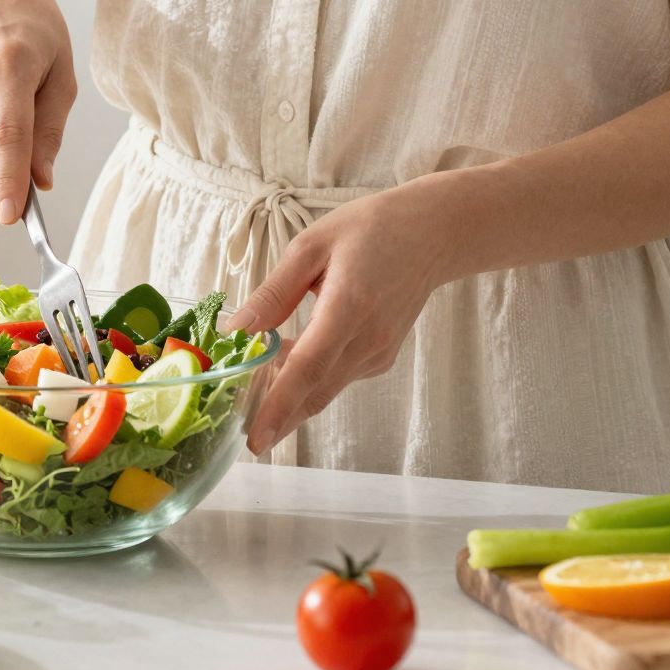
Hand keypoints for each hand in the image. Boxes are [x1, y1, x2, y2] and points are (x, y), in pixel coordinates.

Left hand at [229, 179, 461, 455]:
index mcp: (348, 307)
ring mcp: (378, 353)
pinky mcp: (381, 357)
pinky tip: (285, 365)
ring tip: (251, 396)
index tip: (256, 440)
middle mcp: (368, 340)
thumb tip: (237, 329)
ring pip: (325, 390)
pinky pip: (338, 378)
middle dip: (277, 418)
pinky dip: (309, 381)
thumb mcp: (311, 246)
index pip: (308, 369)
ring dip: (289, 398)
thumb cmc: (370, 230)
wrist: (432, 234)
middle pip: (315, 393)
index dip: (278, 407)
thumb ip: (274, 292)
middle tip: (239, 431)